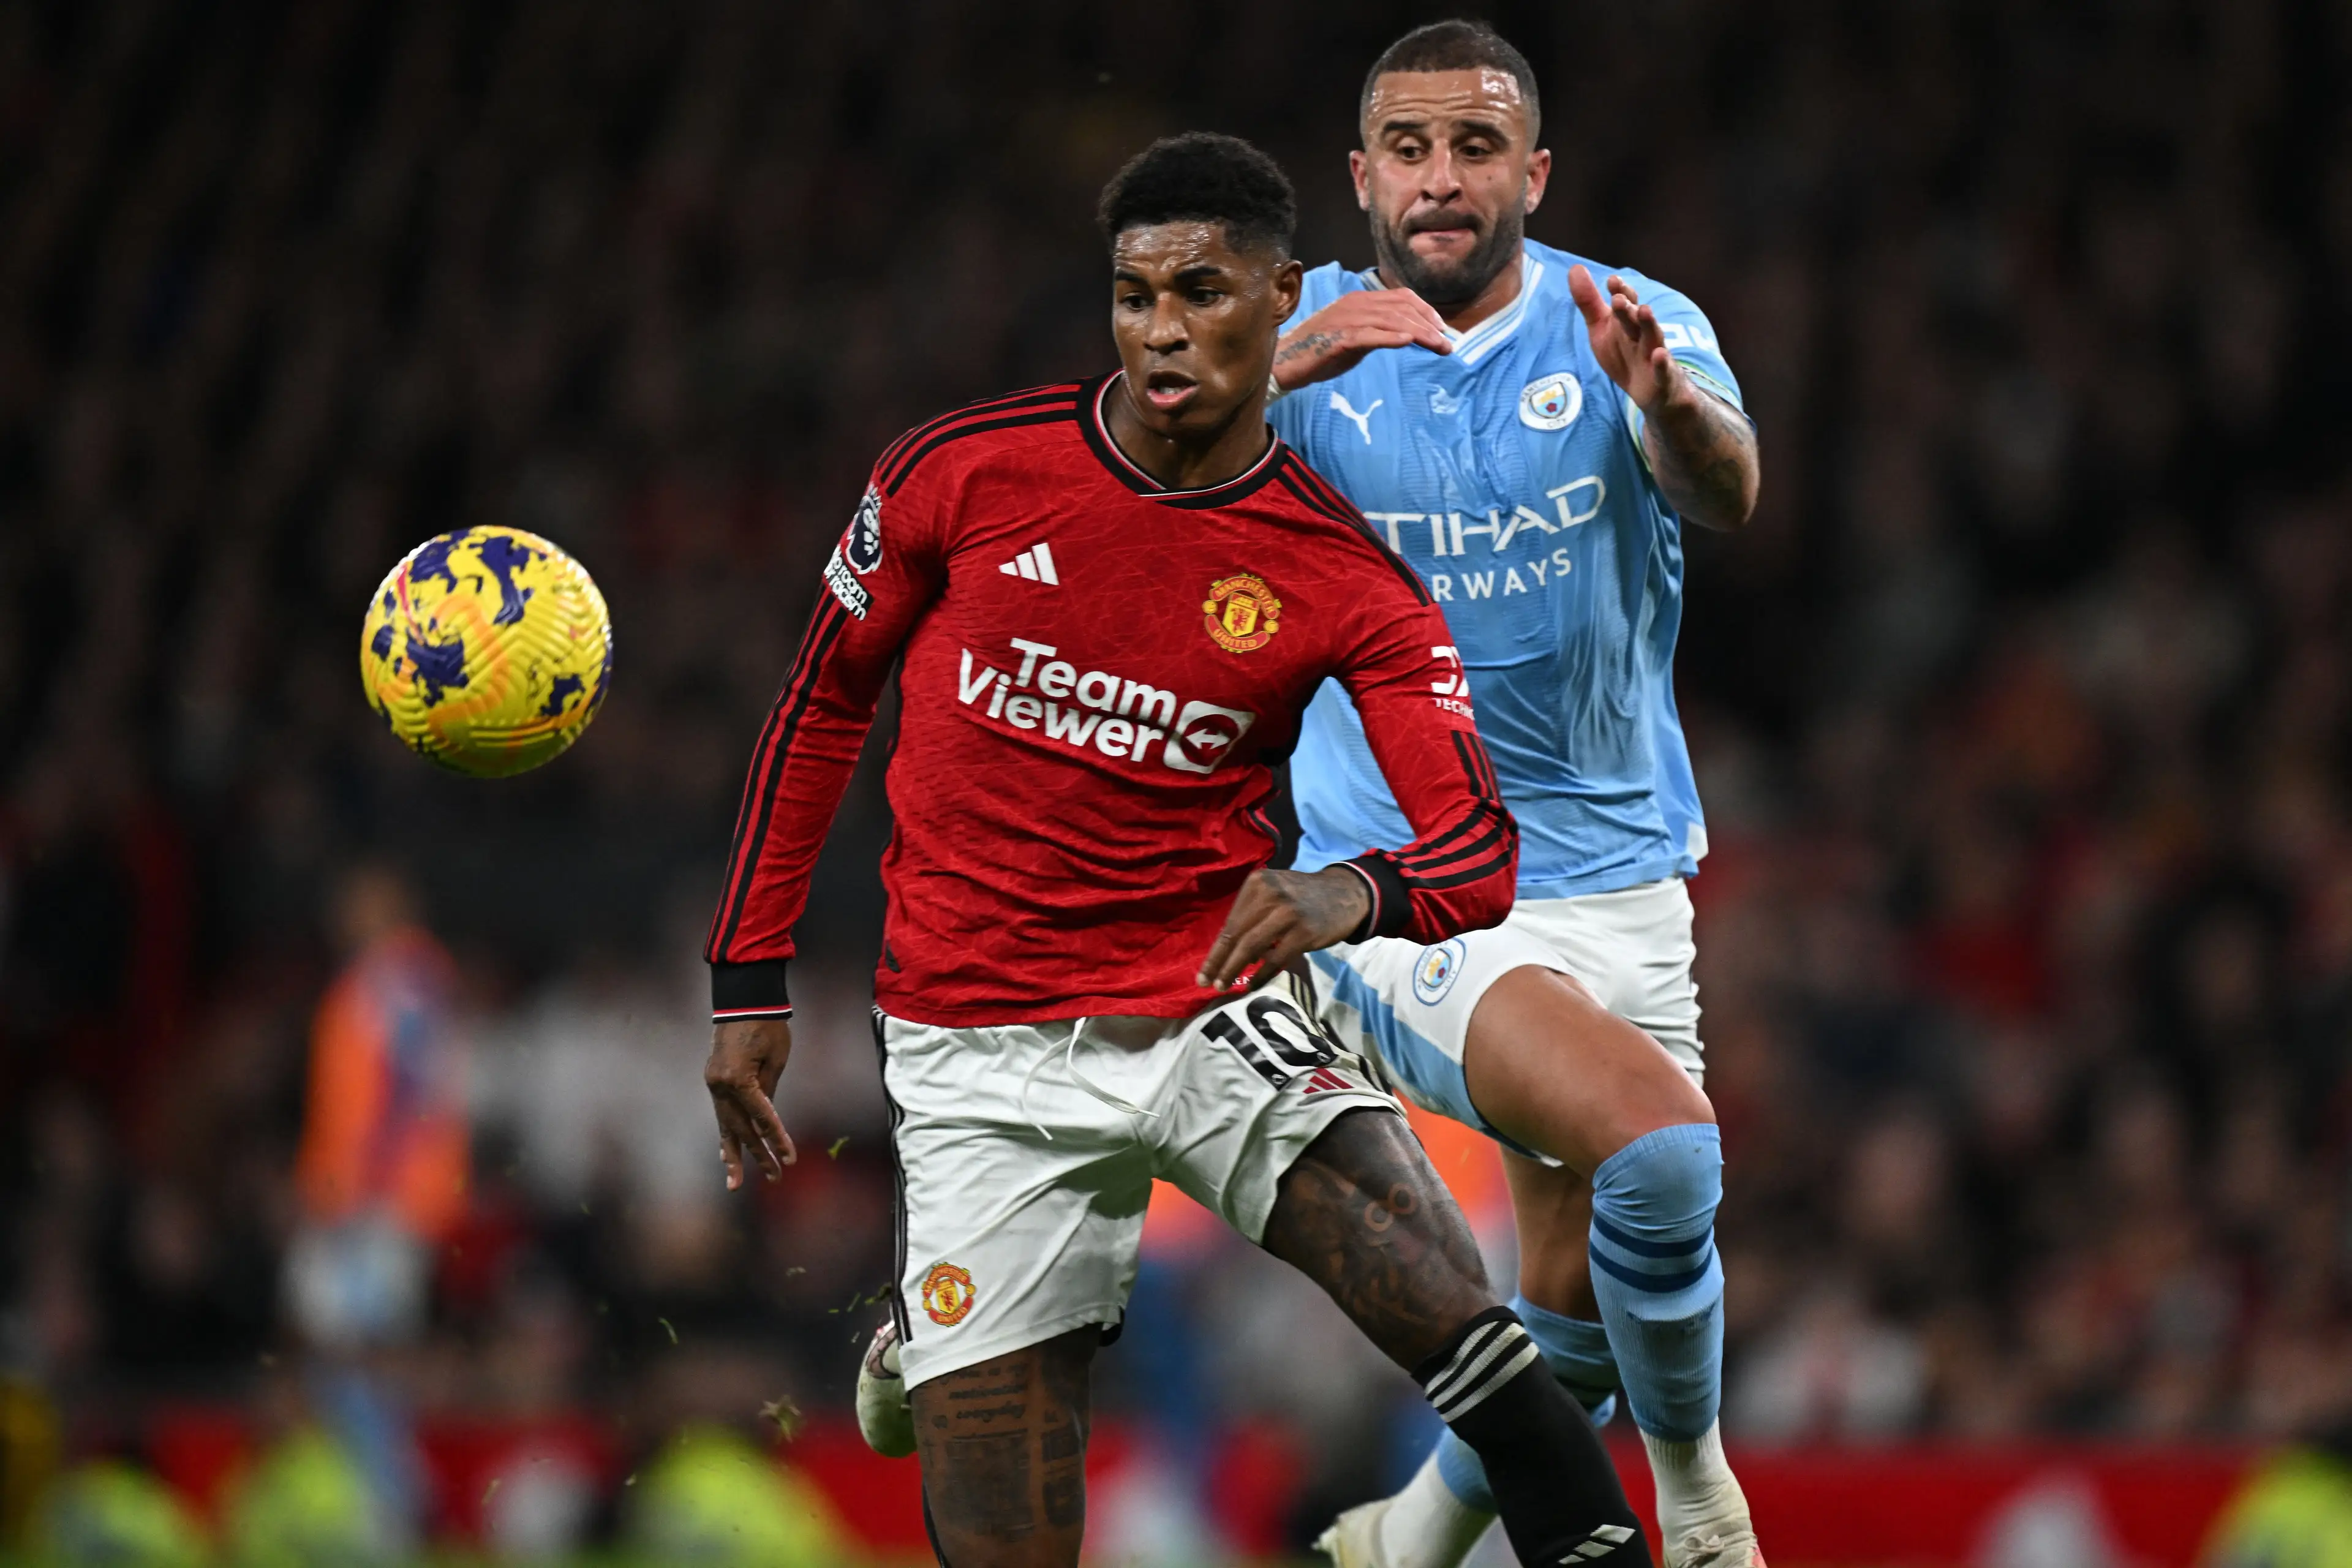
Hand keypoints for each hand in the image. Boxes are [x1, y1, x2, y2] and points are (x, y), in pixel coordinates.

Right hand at [705, 1017, 795, 1189]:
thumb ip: (769, 1092)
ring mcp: (713, 1084)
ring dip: (734, 1154)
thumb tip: (767, 1121)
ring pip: (726, 1126)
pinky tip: (727, 1154)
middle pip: (742, 1128)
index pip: (762, 1118)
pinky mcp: (713, 1080)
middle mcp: (721, 1086)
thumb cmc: (768, 1026)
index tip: (789, 1160)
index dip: (777, 1140)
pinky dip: (726, 1133)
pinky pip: (721, 1113)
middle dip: (758, 1155)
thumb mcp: (776, 1060)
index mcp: (739, 1080)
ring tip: (736, 1183)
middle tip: (774, 1178)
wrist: (743, 999)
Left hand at [1198, 867, 1371, 990]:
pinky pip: (1276, 959)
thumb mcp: (1274, 893)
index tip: (1202, 972)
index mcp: (1258, 883)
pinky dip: (1261, 975)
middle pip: (1236, 935)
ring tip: (1223, 986)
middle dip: (1219, 963)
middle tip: (1206, 983)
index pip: (1230, 922)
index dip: (1215, 951)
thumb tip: (1228, 953)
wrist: (1344, 894)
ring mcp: (1288, 913)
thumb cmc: (1302, 897)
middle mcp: (1271, 894)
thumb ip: (1251, 916)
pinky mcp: (1304, 931)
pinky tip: (1252, 985)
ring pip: (1252, 947)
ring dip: (1234, 969)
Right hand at [1272, 291, 1451, 391]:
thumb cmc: (1320, 352)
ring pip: (1392, 321)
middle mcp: (1356, 303)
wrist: (1287, 362)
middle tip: (1448, 344)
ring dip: (1420, 334)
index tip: (1442, 329)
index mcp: (1360, 299)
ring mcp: (1347, 319)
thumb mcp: (1356, 337)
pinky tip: (1409, 342)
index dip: (1426, 311)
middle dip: (1429, 325)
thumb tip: (1406, 336)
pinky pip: (1370, 335)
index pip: (1402, 297)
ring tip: (1438, 346)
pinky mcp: (1339, 338)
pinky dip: (1391, 337)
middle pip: (1402, 308)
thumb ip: (1379, 332)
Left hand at [1568, 264, 1691, 416]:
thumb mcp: (1601, 329)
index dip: (1620, 292)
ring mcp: (1655, 354)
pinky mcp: (1663, 377)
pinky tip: (1659, 355)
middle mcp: (1644, 333)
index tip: (1612, 281)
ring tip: (1644, 310)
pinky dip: (1662, 364)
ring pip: (1653, 337)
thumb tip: (1575, 268)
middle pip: (1635, 319)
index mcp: (1629, 321)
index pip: (1626, 302)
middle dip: (1628, 308)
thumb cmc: (1624, 354)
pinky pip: (1664, 370)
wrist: (1652, 391)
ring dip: (1649, 324)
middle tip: (1617, 299)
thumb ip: (1589, 301)